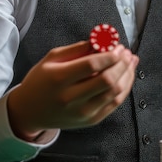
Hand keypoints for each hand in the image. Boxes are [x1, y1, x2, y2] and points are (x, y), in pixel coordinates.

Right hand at [7, 40, 138, 139]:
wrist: (30, 111)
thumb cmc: (41, 80)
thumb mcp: (51, 58)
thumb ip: (77, 49)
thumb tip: (102, 40)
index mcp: (59, 79)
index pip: (92, 65)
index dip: (109, 54)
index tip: (117, 46)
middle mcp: (71, 99)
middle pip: (107, 80)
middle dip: (122, 63)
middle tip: (126, 52)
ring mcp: (83, 113)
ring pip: (115, 92)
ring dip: (127, 74)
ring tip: (130, 61)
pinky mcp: (91, 121)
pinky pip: (115, 103)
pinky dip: (125, 87)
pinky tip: (127, 75)